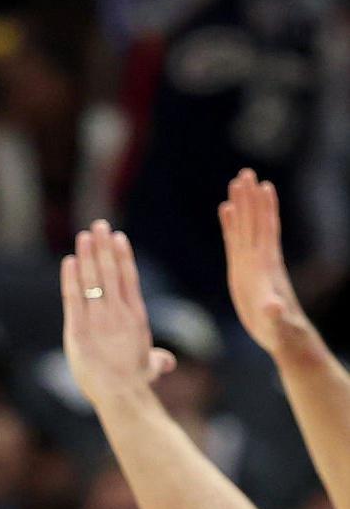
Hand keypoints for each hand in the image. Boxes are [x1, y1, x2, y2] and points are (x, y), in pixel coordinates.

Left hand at [61, 220, 175, 406]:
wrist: (121, 395)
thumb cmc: (135, 384)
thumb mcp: (149, 368)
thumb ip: (157, 360)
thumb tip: (166, 362)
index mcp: (136, 317)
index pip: (129, 279)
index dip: (123, 256)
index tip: (118, 238)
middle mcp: (118, 313)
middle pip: (110, 272)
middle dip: (104, 247)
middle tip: (98, 224)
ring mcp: (98, 319)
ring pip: (93, 279)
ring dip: (88, 255)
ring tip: (84, 235)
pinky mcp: (78, 329)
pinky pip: (73, 298)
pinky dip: (71, 278)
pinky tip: (69, 261)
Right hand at [220, 169, 312, 357]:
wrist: (282, 335)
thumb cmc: (279, 330)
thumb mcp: (276, 323)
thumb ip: (274, 314)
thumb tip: (273, 306)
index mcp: (265, 266)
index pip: (263, 230)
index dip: (261, 208)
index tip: (258, 185)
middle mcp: (259, 259)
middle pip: (254, 222)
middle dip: (250, 198)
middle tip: (245, 173)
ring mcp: (251, 262)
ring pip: (246, 227)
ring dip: (242, 205)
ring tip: (236, 183)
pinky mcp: (243, 269)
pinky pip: (235, 241)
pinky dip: (231, 224)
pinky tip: (226, 210)